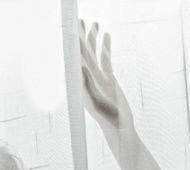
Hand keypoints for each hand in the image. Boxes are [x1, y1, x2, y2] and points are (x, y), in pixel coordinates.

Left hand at [79, 20, 133, 134]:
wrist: (120, 128)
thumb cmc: (107, 119)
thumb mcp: (96, 103)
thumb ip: (87, 87)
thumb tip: (80, 69)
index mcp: (82, 84)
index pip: (76, 60)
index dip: (73, 45)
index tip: (70, 30)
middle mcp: (88, 80)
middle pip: (83, 54)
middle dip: (80, 37)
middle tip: (78, 20)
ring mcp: (99, 78)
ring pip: (95, 54)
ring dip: (93, 39)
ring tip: (93, 23)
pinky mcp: (109, 79)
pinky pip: (106, 59)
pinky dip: (106, 47)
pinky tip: (106, 35)